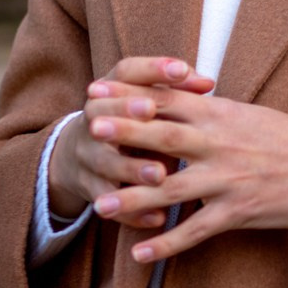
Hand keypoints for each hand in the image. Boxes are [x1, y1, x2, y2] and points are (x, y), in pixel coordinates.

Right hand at [46, 57, 214, 227]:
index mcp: (109, 91)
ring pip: (106, 162)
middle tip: (152, 111)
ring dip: (131, 168)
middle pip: (103, 112)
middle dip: (127, 112)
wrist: (80, 154)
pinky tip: (157, 218)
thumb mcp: (145, 100)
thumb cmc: (129, 121)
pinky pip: (108, 202)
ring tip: (159, 173)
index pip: (126, 72)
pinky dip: (132, 212)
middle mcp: (93, 120)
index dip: (152, 69)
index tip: (180, 69)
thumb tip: (207, 82)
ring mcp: (88, 155)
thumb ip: (175, 90)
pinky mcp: (90, 188)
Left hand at [80, 75, 287, 262]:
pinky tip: (140, 254)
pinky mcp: (238, 212)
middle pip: (165, 137)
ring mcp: (228, 179)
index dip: (129, 97)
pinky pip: (197, 230)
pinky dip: (167, 243)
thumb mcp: (243, 112)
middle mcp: (220, 144)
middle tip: (91, 132)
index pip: (167, 99)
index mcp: (219, 113)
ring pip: (173, 188)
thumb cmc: (284, 138)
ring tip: (100, 207)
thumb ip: (203, 107)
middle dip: (127, 134)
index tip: (96, 94)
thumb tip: (163, 95)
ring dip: (134, 199)